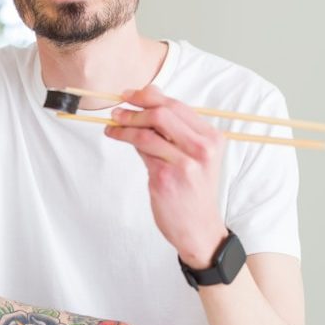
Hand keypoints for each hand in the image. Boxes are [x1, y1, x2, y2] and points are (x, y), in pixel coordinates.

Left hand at [105, 85, 227, 267]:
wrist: (200, 228)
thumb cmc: (194, 190)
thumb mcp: (196, 156)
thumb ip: (176, 129)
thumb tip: (148, 99)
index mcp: (212, 138)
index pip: (176, 106)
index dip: (148, 96)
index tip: (130, 95)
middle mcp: (202, 149)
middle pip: (161, 114)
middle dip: (135, 109)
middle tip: (118, 110)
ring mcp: (184, 164)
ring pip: (147, 133)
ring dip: (125, 125)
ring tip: (112, 125)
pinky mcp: (166, 179)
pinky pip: (142, 152)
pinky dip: (125, 140)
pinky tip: (116, 137)